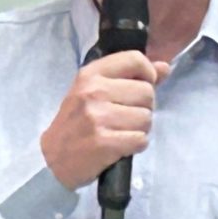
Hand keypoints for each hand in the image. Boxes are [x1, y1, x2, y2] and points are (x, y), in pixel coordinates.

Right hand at [40, 51, 170, 189]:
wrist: (52, 158)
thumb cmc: (77, 122)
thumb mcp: (95, 92)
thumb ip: (130, 77)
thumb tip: (165, 67)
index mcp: (91, 74)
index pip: (135, 60)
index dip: (148, 74)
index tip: (142, 87)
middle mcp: (94, 91)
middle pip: (147, 92)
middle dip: (143, 108)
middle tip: (125, 118)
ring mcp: (97, 117)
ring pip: (146, 118)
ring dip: (140, 129)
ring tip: (120, 133)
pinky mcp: (103, 142)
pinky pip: (141, 140)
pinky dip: (136, 146)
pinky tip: (120, 146)